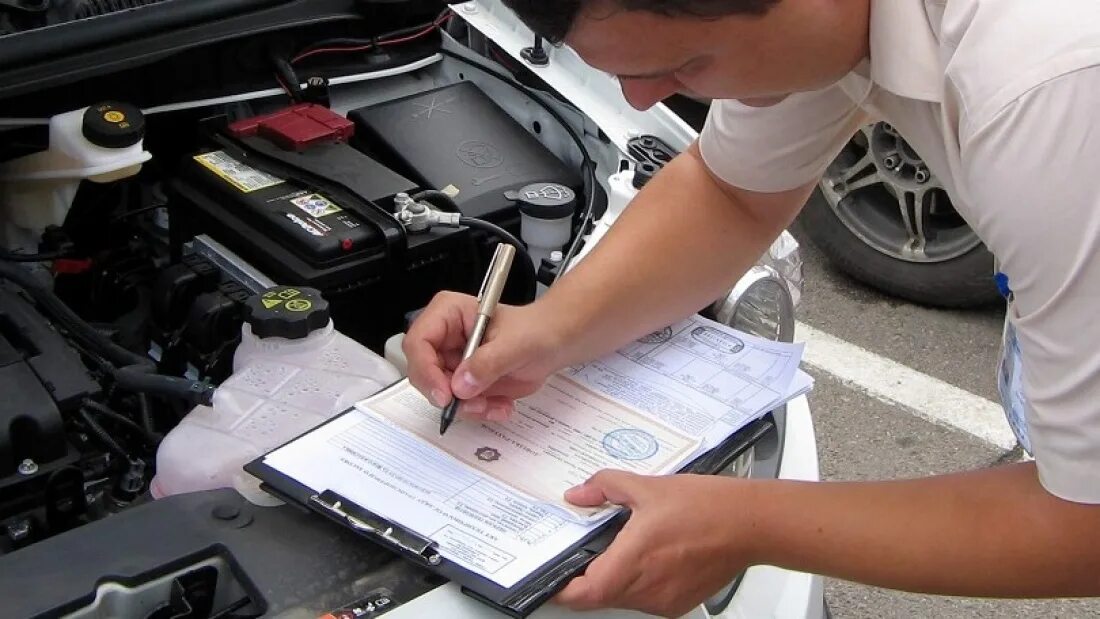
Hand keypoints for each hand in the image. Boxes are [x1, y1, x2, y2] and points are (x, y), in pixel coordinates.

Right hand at [403, 291, 566, 420]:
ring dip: (468, 407)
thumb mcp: (517, 343)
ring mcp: (453, 362)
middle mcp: (444, 338)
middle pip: (423, 373)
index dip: (425, 370)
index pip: (418, 342)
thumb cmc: (537, 329)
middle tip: (476, 404)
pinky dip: (480, 411)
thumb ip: (488, 362)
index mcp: (449, 314)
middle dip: (449, 395)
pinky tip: (501, 405)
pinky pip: (460, 404)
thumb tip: (460, 385)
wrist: (555, 342)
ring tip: (496, 405)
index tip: (445, 395)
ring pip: (441, 394)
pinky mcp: (464, 382)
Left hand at [555, 471, 751, 616]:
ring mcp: (663, 601)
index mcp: (633, 561)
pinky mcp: (678, 604)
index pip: (583, 594)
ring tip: (623, 547)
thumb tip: (579, 494)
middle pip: (599, 596)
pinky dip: (637, 582)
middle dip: (586, 578)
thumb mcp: (648, 487)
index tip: (550, 576)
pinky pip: (645, 599)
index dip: (560, 588)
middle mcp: (646, 589)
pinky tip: (649, 556)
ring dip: (613, 579)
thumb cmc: (707, 507)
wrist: (751, 524)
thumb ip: (606, 487)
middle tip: (584, 551)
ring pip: (621, 599)